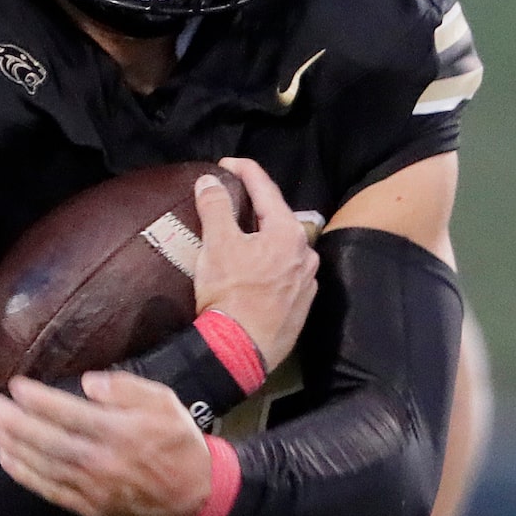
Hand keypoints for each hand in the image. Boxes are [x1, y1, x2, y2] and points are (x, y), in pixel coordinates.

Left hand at [0, 370, 212, 515]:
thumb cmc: (179, 442)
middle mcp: (105, 462)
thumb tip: (87, 383)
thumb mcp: (164, 402)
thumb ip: (126, 388)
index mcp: (123, 432)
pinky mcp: (91, 509)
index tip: (16, 386)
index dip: (38, 400)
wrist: (199, 495)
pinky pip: (52, 492)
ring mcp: (96, 489)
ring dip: (14, 447)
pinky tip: (7, 460)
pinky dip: (26, 477)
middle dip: (16, 422)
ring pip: (45, 467)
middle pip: (50, 441)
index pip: (69, 414)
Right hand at [193, 156, 317, 371]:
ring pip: (284, 249)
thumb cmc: (230, 293)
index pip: (266, 188)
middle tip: (232, 202)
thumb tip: (209, 181)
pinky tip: (255, 275)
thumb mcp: (217, 244)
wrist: (240, 350)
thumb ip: (215, 207)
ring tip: (242, 240)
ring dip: (264, 240)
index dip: (244, 171)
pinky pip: (286, 276)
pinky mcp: (301, 307)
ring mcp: (307, 282)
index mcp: (288, 232)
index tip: (225, 164)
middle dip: (255, 208)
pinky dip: (270, 268)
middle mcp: (306, 254)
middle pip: (278, 219)